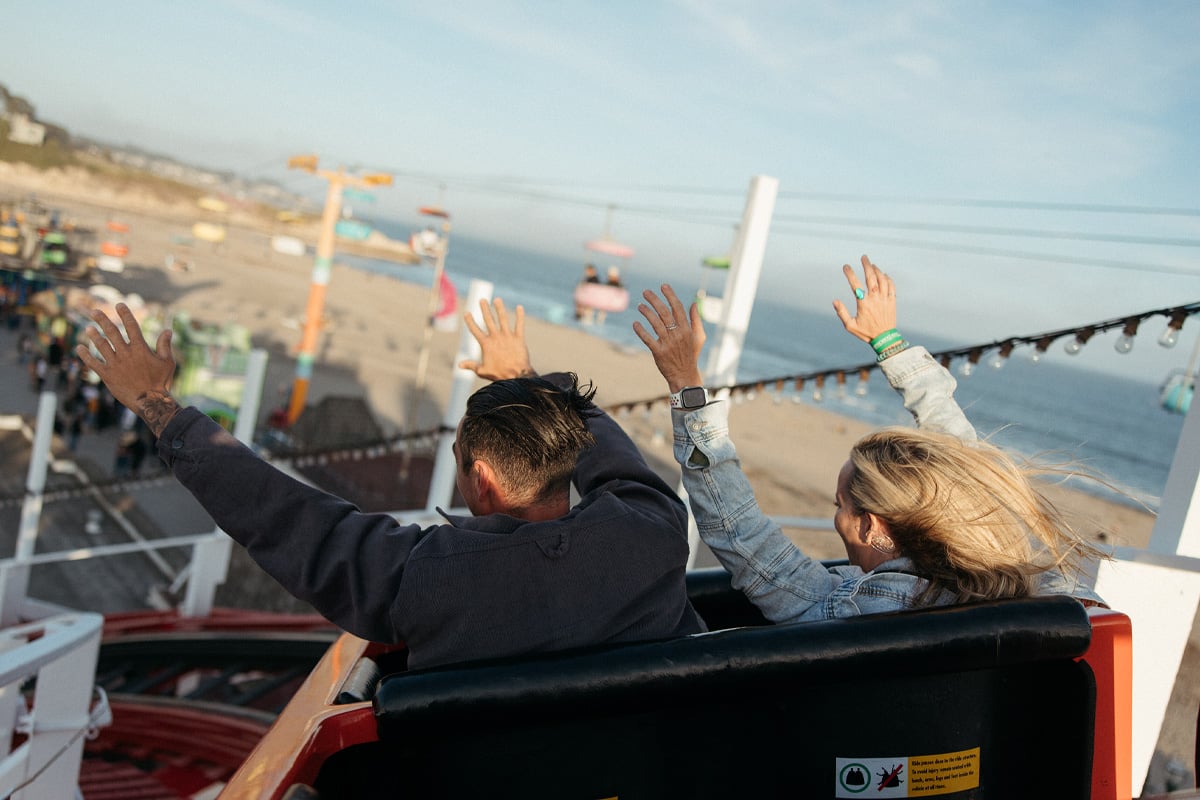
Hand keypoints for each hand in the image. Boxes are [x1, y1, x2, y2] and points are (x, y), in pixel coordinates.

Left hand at [75, 303, 180, 435]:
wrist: (149, 402)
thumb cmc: (161, 382)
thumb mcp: (167, 362)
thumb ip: (165, 345)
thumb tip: (168, 330)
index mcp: (140, 348)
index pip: (131, 326)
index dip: (125, 314)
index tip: (119, 305)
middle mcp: (126, 353)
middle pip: (112, 332)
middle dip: (102, 320)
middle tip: (94, 311)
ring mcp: (115, 364)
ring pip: (101, 345)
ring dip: (93, 335)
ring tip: (88, 328)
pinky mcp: (107, 375)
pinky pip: (93, 363)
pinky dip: (85, 355)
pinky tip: (79, 348)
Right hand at [458, 297, 534, 379]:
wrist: (516, 376)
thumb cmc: (499, 374)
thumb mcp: (482, 371)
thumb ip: (471, 365)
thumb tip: (459, 365)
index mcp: (486, 344)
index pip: (475, 330)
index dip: (470, 321)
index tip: (467, 313)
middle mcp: (496, 337)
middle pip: (488, 320)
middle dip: (484, 309)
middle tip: (482, 300)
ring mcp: (507, 336)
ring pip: (503, 319)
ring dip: (499, 308)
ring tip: (497, 299)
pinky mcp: (518, 338)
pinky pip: (519, 324)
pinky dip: (520, 316)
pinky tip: (519, 307)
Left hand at [633, 284, 704, 392]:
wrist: (685, 375)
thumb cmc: (691, 355)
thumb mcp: (699, 337)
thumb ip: (696, 320)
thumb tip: (694, 303)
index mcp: (687, 329)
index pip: (677, 308)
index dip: (670, 295)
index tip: (663, 286)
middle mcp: (677, 335)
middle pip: (664, 313)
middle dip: (654, 300)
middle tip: (646, 292)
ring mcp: (668, 344)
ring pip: (655, 324)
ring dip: (646, 313)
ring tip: (640, 306)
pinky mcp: (659, 352)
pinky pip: (648, 339)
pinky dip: (641, 331)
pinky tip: (635, 324)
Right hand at [832, 254, 896, 343]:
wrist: (885, 339)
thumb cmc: (866, 333)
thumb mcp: (850, 326)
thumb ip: (841, 313)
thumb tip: (834, 301)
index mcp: (864, 304)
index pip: (855, 285)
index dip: (850, 274)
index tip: (845, 266)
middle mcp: (875, 299)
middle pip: (871, 277)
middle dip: (867, 265)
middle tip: (863, 257)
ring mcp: (885, 299)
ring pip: (882, 280)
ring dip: (877, 270)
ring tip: (872, 265)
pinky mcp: (892, 301)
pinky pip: (891, 286)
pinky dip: (888, 278)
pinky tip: (884, 275)